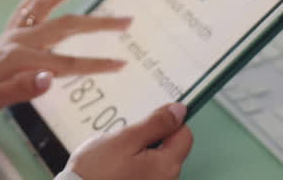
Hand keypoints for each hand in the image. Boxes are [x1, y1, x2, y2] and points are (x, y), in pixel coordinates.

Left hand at [0, 0, 130, 123]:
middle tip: (127, 20)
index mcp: (19, 59)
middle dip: (98, 23)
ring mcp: (13, 32)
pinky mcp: (8, 32)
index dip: (96, 65)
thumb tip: (50, 79)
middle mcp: (18, 39)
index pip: (66, 64)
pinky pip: (27, 6)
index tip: (121, 64)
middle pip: (66, 26)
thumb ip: (20, 89)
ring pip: (46, 5)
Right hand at [65, 103, 192, 179]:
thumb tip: (179, 111)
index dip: (168, 122)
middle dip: (150, 137)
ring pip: (156, 159)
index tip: (149, 118)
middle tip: (125, 139)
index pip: (184, 134)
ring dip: (140, 151)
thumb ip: (155, 124)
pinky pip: (145, 171)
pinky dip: (133, 165)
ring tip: (116, 154)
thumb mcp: (125, 139)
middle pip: (170, 148)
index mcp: (167, 166)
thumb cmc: (98, 170)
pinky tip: (116, 166)